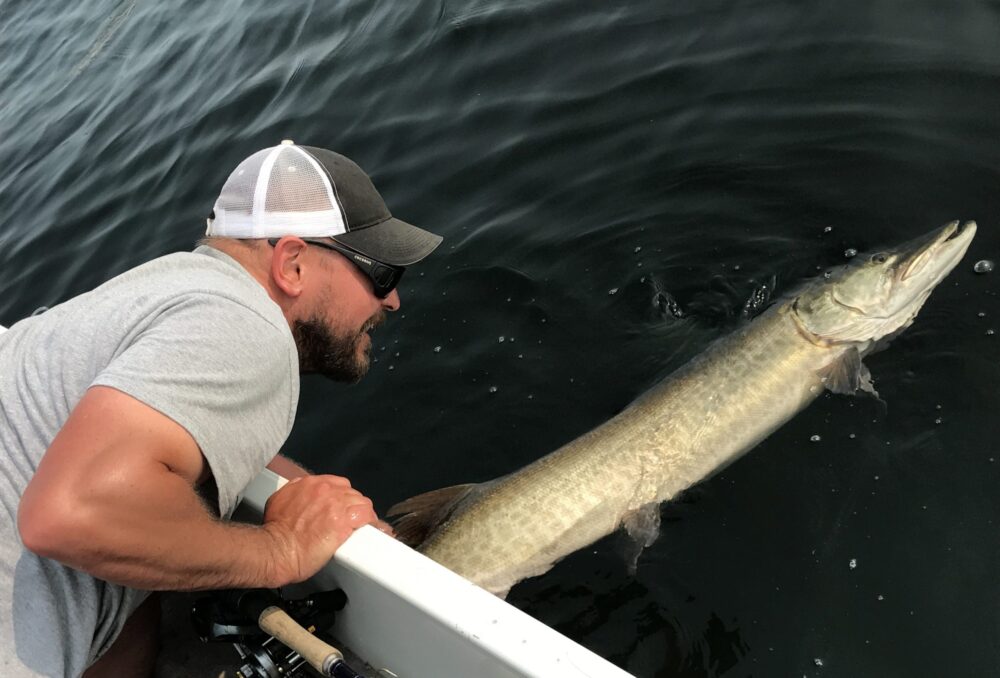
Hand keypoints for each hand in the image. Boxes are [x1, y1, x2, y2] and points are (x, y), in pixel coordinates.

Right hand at [262, 475, 378, 583]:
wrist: (276, 550)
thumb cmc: (275, 532)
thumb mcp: (278, 501)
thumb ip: (294, 492)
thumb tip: (301, 495)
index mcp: (310, 483)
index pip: (337, 484)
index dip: (342, 497)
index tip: (341, 507)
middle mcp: (325, 490)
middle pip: (351, 493)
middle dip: (351, 506)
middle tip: (350, 520)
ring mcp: (336, 505)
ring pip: (361, 503)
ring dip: (363, 514)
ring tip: (362, 526)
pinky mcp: (344, 522)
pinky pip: (367, 516)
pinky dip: (371, 522)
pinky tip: (371, 529)